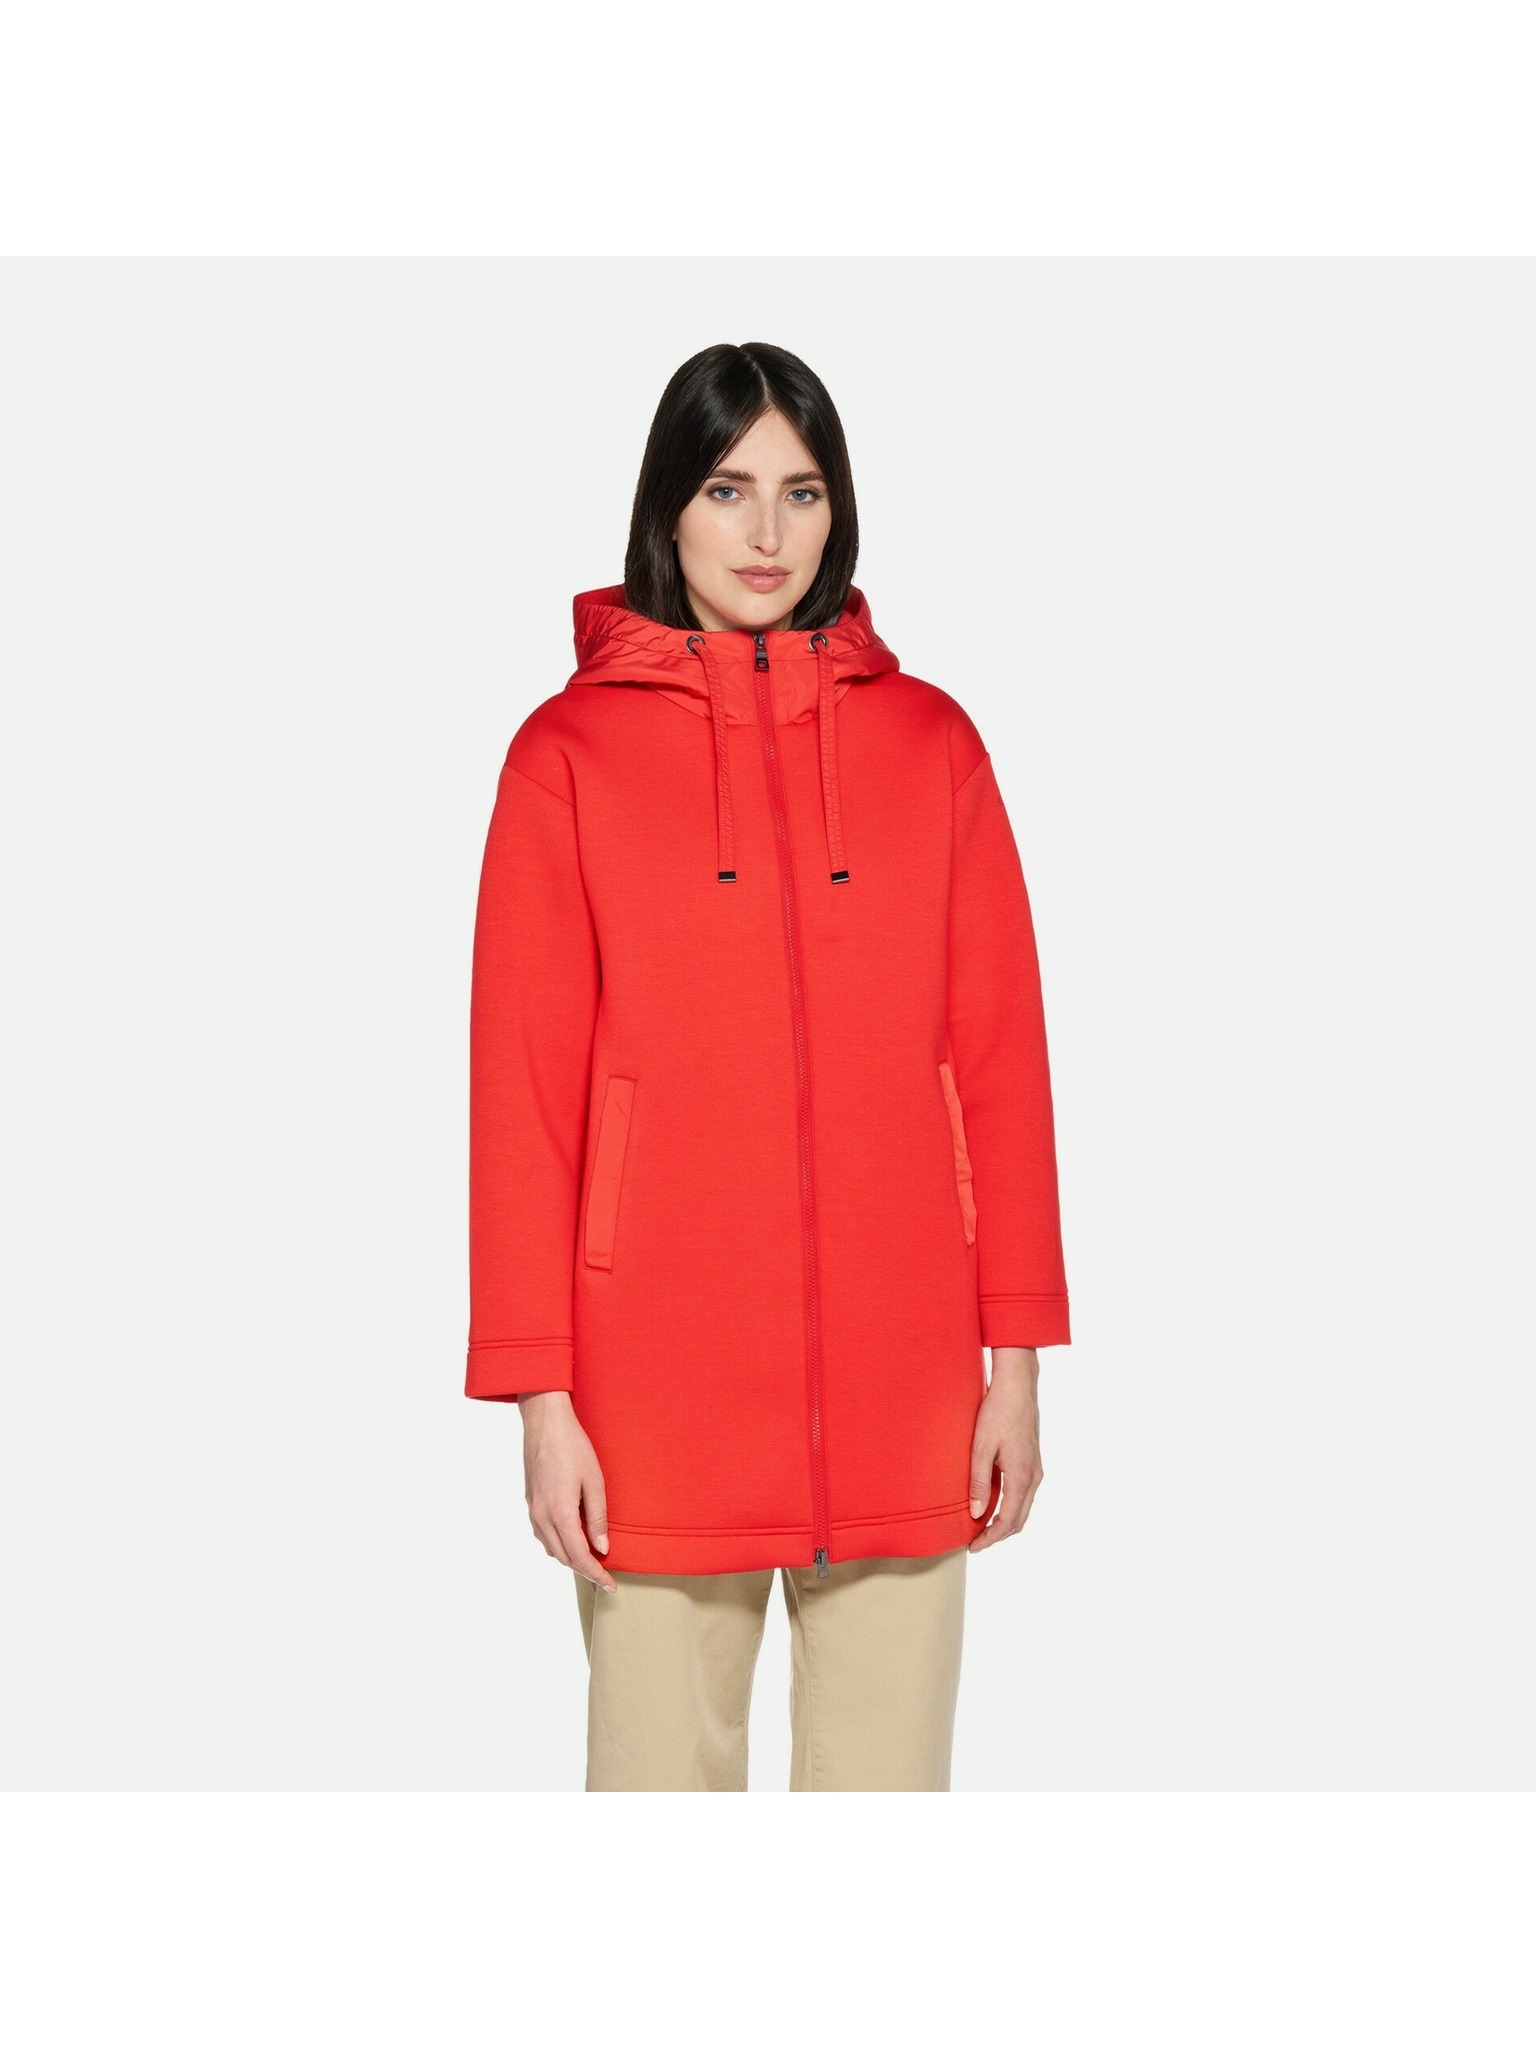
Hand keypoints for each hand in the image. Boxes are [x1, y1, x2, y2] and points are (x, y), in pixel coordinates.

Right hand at [518, 1391, 617, 1590]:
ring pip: (550, 1548)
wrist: (544, 1422)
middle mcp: (542, 1517)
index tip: (611, 1585)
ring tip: (592, 1560)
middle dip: (584, 1570)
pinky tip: (571, 1539)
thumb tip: (602, 1548)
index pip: (579, 1557)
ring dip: (570, 1558)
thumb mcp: (594, 1481)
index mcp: (560, 1514)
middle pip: (563, 1557)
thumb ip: (597, 1518)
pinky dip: (558, 1544)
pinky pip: (543, 1534)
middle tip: (605, 1575)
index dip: (596, 1574)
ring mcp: (533, 1510)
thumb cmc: (573, 1447)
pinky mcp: (530, 1501)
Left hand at [968, 1347, 1042, 1551]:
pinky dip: (1011, 1506)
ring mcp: (1036, 1469)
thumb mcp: (981, 1447)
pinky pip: (1024, 1494)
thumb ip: (980, 1482)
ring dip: (1005, 1521)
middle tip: (976, 1542)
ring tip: (981, 1526)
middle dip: (998, 1534)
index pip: (1008, 1521)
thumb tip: (977, 1514)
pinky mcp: (1033, 1461)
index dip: (991, 1538)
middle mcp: (1034, 1477)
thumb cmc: (996, 1413)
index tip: (974, 1547)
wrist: (1017, 1387)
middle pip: (1019, 1519)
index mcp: (1021, 1477)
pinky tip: (993, 1502)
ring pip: (1023, 1507)